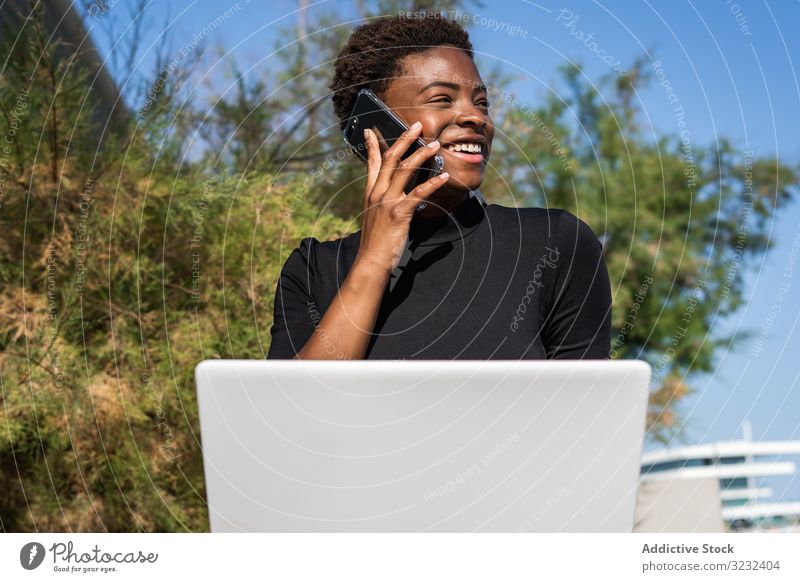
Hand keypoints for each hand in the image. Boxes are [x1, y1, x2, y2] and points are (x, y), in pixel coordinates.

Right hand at [355, 122, 449, 275]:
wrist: (371, 261)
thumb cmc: (376, 243)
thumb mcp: (375, 217)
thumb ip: (384, 203)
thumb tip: (396, 197)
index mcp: (371, 193)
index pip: (372, 163)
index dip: (372, 144)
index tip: (371, 129)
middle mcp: (377, 193)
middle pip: (390, 159)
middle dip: (404, 139)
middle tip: (416, 125)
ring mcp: (387, 202)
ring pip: (404, 170)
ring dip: (421, 154)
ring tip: (435, 145)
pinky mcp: (399, 213)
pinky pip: (419, 193)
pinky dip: (433, 183)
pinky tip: (444, 176)